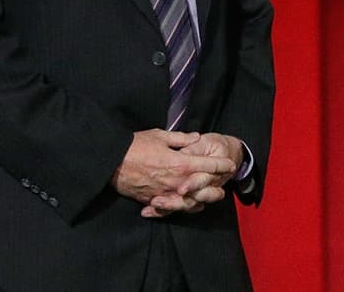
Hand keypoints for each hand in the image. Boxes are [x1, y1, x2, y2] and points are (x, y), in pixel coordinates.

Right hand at [112, 130, 235, 214]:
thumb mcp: (160, 135)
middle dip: (215, 187)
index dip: (221, 164)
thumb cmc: (136, 145)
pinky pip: (172, 208)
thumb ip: (181, 138)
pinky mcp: (153, 201)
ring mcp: (165, 194)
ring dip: (201, 201)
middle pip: (203, 188)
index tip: (231, 164)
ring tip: (209, 200)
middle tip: (223, 187)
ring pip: (189, 202)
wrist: (112, 162)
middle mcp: (176, 182)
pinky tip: (187, 206)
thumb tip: (196, 138)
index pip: (207, 166)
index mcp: (180, 163)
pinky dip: (181, 208)